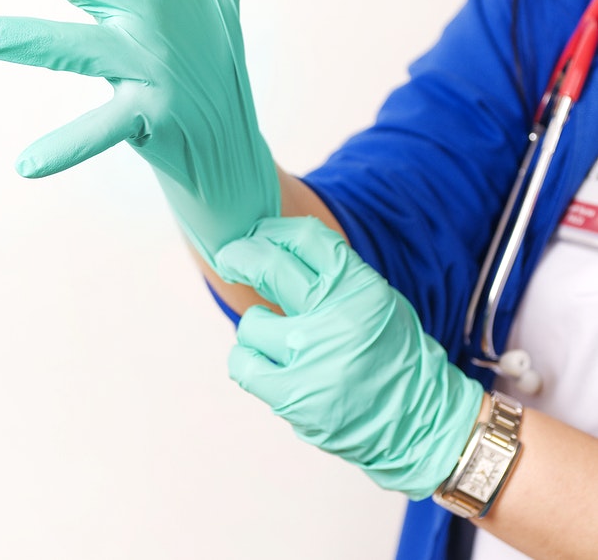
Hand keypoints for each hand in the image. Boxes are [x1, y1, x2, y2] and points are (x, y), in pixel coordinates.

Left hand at [214, 216, 484, 498]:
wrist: (423, 424)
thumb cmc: (394, 359)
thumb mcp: (376, 303)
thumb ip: (334, 277)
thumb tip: (275, 245)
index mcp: (362, 290)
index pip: (305, 238)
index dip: (272, 231)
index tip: (256, 235)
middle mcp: (336, 318)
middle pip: (268, 265)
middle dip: (240, 257)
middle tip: (231, 258)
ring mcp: (311, 358)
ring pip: (250, 321)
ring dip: (256, 329)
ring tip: (277, 342)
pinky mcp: (292, 395)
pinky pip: (242, 363)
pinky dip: (247, 361)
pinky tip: (264, 365)